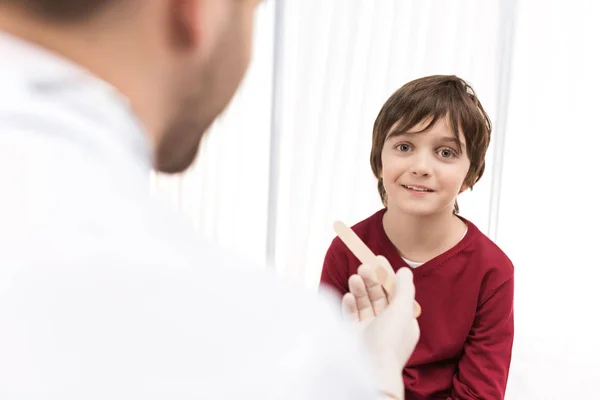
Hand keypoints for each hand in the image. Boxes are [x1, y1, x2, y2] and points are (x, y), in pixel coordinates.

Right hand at [342, 256, 419, 399]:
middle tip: (364, 265)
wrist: (371, 368)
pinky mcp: (353, 336)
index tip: (379, 259)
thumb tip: (404, 270)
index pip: (395, 293)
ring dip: (359, 289)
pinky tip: (348, 296)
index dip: (388, 276)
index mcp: (403, 321)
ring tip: (354, 278)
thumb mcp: (403, 309)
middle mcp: (386, 326)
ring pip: (363, 304)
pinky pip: (351, 316)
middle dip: (371, 280)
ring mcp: (369, 331)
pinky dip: (349, 304)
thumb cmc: (390, 340)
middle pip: (378, 297)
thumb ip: (404, 287)